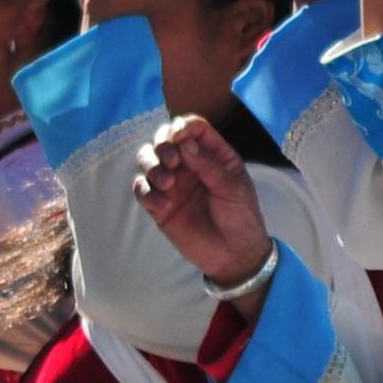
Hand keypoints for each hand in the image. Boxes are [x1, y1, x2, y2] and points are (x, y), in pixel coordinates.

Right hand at [133, 116, 276, 286]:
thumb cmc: (241, 217)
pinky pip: (142, 190)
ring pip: (147, 160)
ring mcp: (173, 184)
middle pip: (164, 139)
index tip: (178, 137)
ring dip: (150, 164)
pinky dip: (146, 192)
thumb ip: (208, 165)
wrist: (235, 255)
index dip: (183, 127)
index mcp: (212, 154)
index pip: (193, 128)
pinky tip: (163, 204)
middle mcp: (189, 164)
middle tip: (172, 162)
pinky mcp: (160, 205)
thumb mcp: (233, 188)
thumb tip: (184, 142)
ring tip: (166, 183)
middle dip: (162, 144)